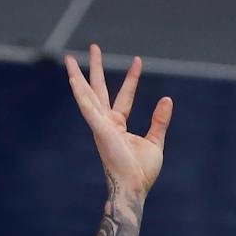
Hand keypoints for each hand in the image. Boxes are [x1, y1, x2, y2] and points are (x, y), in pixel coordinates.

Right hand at [65, 44, 171, 199]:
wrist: (134, 188)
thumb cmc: (141, 172)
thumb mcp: (155, 141)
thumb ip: (159, 121)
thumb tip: (167, 99)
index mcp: (117, 125)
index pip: (124, 96)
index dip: (131, 78)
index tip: (138, 60)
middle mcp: (105, 123)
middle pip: (98, 89)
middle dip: (95, 68)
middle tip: (93, 47)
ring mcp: (100, 126)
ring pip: (87, 96)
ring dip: (77, 77)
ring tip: (69, 58)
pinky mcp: (100, 131)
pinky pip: (88, 109)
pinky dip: (80, 95)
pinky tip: (73, 80)